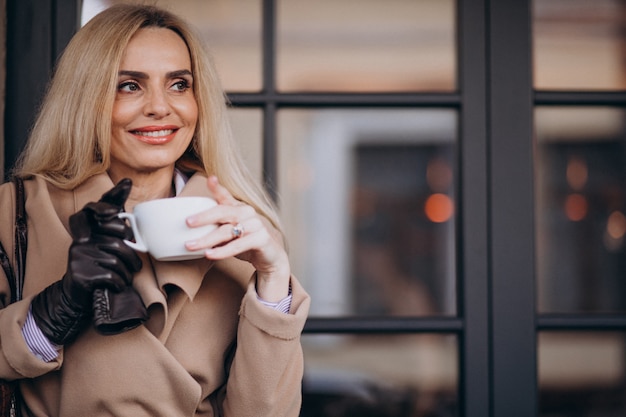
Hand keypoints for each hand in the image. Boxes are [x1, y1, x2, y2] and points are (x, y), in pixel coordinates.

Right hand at [31, 179, 142, 344]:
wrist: (78, 296)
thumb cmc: (100, 267)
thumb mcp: (107, 246)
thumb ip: (117, 225)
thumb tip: (128, 188)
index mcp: (87, 230)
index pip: (96, 208)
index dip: (111, 197)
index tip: (127, 184)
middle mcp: (80, 239)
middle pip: (118, 239)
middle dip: (132, 256)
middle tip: (134, 265)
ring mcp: (78, 255)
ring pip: (117, 260)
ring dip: (127, 273)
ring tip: (124, 278)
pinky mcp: (80, 273)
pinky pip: (112, 276)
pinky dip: (121, 283)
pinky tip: (116, 285)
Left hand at [185, 176, 290, 301]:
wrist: (270, 258)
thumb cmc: (245, 243)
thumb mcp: (228, 233)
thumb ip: (213, 228)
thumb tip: (186, 230)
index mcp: (238, 208)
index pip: (225, 195)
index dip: (217, 187)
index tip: (210, 179)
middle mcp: (247, 213)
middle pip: (223, 212)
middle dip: (203, 217)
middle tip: (187, 222)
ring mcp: (256, 225)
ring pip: (228, 231)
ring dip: (208, 239)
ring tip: (191, 246)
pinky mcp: (262, 239)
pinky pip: (238, 245)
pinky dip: (223, 251)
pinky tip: (210, 254)